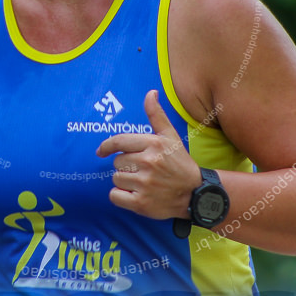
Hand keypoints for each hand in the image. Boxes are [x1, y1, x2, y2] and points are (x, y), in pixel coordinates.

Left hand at [96, 90, 201, 219]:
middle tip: (143, 170)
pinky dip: (121, 197)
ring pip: (116, 179)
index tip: (100, 151)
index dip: (106, 146)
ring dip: (125, 181)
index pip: (119, 142)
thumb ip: (157, 114)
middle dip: (126, 166)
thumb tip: (150, 92)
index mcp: (154, 144)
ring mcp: (145, 184)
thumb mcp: (170, 137)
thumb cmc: (179, 163)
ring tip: (143, 182)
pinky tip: (136, 194)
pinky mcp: (141, 203)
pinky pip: (115, 196)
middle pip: (117, 162)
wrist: (195, 194)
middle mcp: (149, 163)